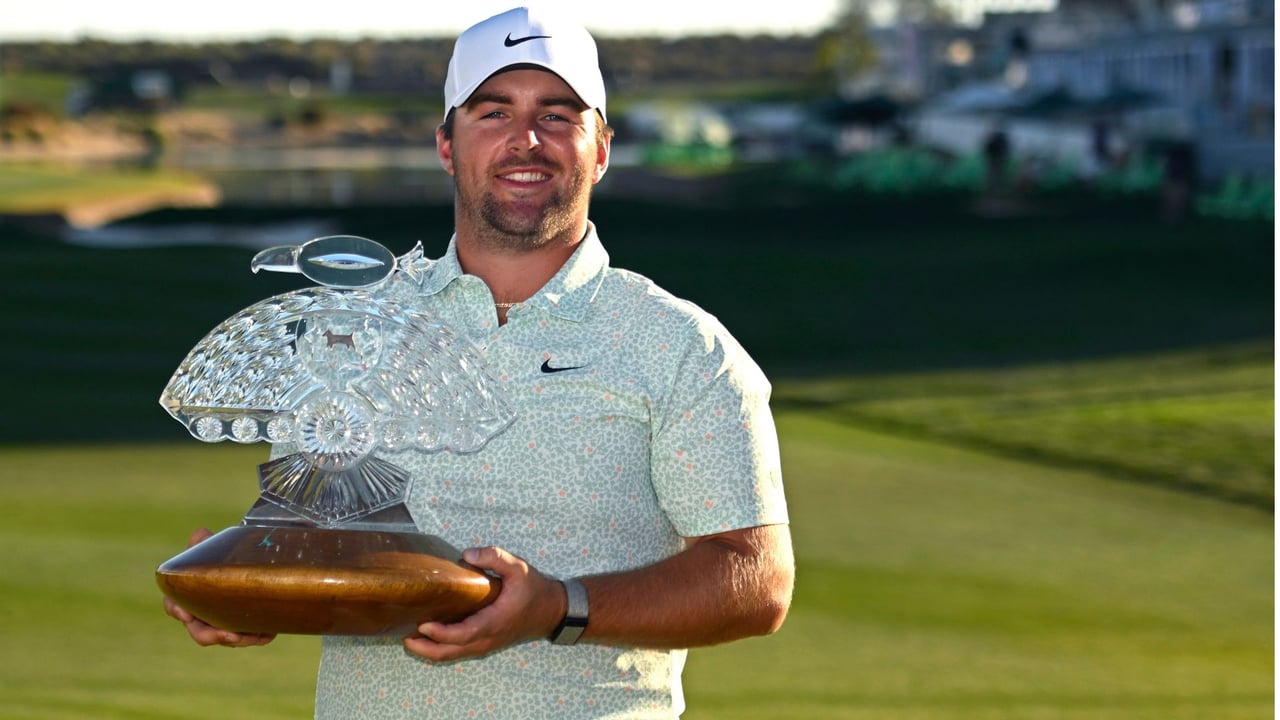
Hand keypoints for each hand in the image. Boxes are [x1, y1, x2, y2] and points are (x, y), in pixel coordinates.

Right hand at [162, 528, 276, 647]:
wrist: (243, 563)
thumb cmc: (219, 556)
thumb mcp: (211, 546)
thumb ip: (202, 541)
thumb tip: (200, 535)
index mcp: (187, 596)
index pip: (174, 606)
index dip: (178, 611)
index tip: (186, 614)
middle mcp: (201, 615)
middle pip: (200, 632)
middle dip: (212, 635)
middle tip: (230, 635)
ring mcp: (221, 623)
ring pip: (226, 638)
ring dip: (239, 640)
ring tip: (253, 636)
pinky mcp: (241, 627)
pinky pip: (248, 637)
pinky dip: (257, 637)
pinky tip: (269, 633)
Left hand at [403, 546, 565, 661]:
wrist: (553, 611)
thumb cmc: (535, 589)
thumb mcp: (519, 567)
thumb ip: (494, 557)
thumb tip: (466, 554)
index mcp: (494, 622)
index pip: (462, 634)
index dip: (440, 633)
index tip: (422, 624)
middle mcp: (488, 638)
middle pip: (451, 652)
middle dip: (427, 649)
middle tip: (405, 638)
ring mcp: (487, 644)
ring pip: (454, 655)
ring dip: (432, 651)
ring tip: (412, 640)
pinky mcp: (487, 643)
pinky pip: (460, 651)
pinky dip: (443, 648)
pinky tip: (431, 638)